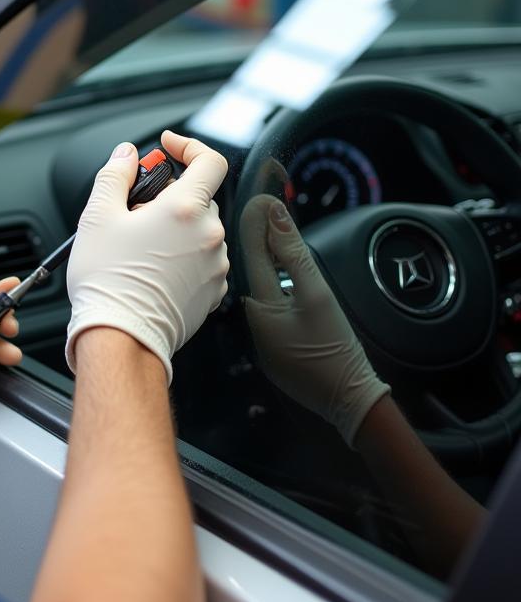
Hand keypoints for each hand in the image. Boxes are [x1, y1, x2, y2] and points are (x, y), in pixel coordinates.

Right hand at [65, 131, 229, 382]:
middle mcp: (208, 234)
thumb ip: (115, 174)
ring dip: (177, 229)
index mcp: (185, 208)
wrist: (121, 337)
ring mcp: (215, 265)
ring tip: (141, 248)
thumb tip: (126, 155)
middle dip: (170, 197)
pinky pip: (202, 260)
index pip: (210, 160)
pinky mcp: (213, 291)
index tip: (169, 148)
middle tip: (136, 212)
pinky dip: (183, 257)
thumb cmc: (108, 281)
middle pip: (199, 197)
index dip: (189, 146)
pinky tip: (154, 269)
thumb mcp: (97, 215)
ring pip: (200, 230)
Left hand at [240, 194, 389, 445]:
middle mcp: (252, 323)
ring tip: (274, 238)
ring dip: (267, 268)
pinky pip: (269, 312)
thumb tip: (275, 214)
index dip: (256, 225)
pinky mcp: (272, 351)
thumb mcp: (318, 295)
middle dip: (258, 244)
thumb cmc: (335, 348)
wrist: (349, 402)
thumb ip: (294, 254)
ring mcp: (260, 340)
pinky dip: (275, 292)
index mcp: (259, 307)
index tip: (259, 198)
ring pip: (260, 294)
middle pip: (253, 275)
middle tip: (266, 213)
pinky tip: (284, 280)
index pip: (251, 255)